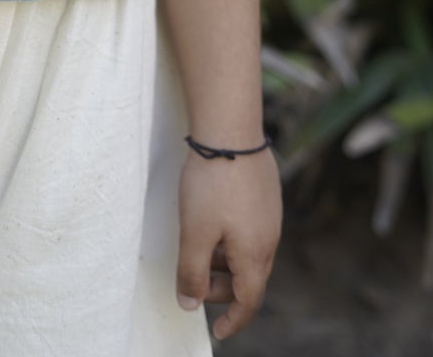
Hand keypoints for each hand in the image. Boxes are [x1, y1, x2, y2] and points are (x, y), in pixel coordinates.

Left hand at [175, 146, 281, 341]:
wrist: (231, 129)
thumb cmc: (211, 183)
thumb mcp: (195, 233)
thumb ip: (192, 272)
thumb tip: (190, 305)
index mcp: (255, 254)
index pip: (249, 301)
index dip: (233, 320)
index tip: (219, 331)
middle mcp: (269, 238)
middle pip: (250, 278)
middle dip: (224, 290)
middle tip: (196, 286)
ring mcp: (270, 214)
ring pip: (250, 253)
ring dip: (226, 262)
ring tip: (199, 250)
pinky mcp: (265, 194)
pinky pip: (251, 229)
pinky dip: (232, 239)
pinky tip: (212, 221)